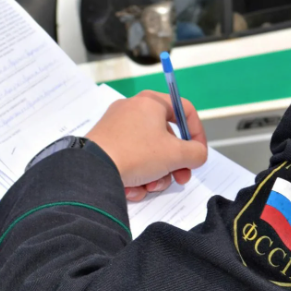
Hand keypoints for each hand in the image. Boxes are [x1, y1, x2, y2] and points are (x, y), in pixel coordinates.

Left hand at [85, 91, 207, 201]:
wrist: (92, 170)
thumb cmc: (137, 154)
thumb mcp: (176, 154)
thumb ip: (197, 153)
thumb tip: (197, 155)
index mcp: (151, 102)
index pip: (185, 111)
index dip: (197, 134)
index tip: (199, 154)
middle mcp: (133, 109)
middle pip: (166, 137)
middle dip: (174, 163)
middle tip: (179, 178)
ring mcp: (116, 126)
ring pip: (149, 152)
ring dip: (155, 173)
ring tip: (148, 187)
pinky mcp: (104, 143)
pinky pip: (130, 158)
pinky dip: (135, 174)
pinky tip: (131, 188)